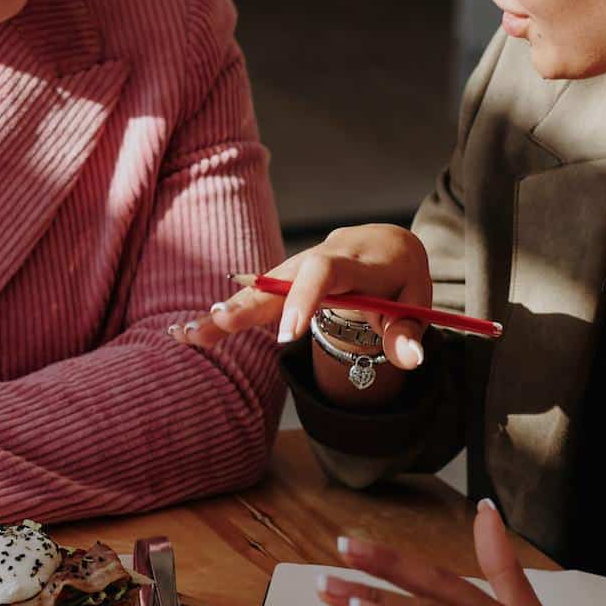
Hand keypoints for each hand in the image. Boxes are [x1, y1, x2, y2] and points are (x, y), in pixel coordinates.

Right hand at [172, 225, 433, 404]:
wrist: (387, 244)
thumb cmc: (402, 280)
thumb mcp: (416, 304)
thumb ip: (408, 333)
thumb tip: (410, 362)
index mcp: (357, 260)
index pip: (325, 271)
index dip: (303, 299)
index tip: (285, 337)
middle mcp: (322, 255)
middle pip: (280, 277)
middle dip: (249, 302)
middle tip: (219, 325)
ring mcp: (299, 265)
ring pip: (259, 285)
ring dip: (226, 310)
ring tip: (189, 336)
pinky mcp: (284, 278)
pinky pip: (253, 293)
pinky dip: (225, 312)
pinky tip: (189, 331)